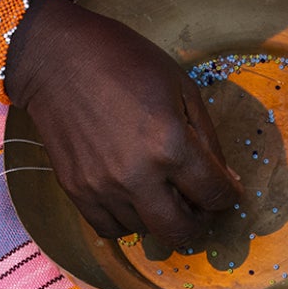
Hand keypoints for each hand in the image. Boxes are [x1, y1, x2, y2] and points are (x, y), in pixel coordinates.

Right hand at [6, 0, 240, 246]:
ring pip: (146, 231)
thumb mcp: (182, 87)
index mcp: (169, 144)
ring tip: (163, 189)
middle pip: (181, 231)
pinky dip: (128, 221)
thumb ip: (207, 137)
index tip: (227, 191)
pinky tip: (134, 196)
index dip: (228, 197)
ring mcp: (102, 187)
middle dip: (200, 222)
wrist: (58, 57)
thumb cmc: (126, 61)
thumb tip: (224, 178)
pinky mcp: (75, 190)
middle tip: (200, 203)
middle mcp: (137, 175)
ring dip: (161, 216)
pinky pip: (110, 229)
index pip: (214, 194)